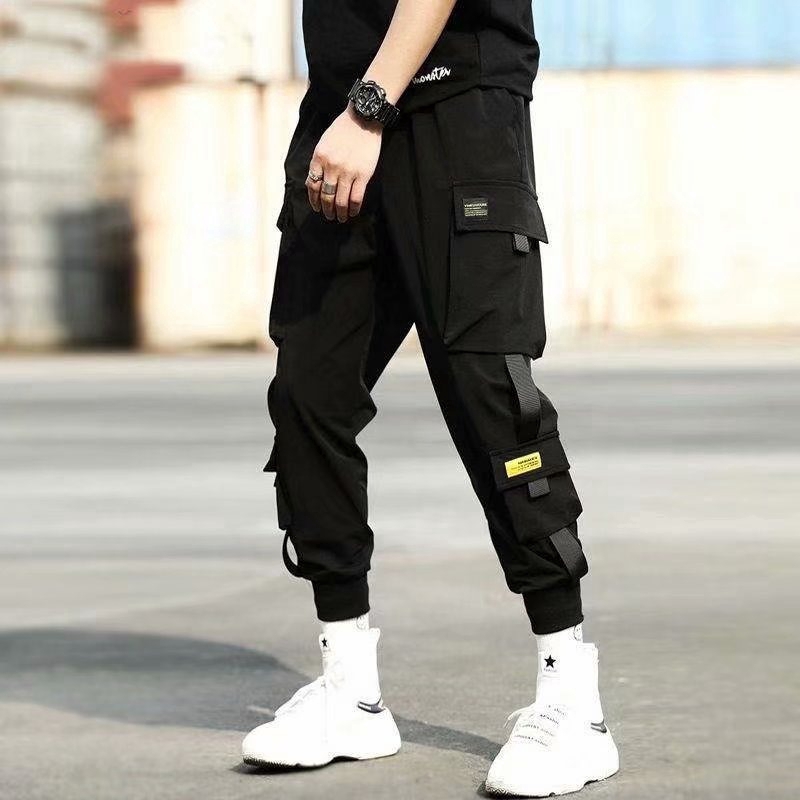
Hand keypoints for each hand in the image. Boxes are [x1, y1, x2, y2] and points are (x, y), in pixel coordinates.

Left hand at [306, 106, 382, 221]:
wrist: (363, 119)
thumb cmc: (342, 130)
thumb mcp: (324, 143)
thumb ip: (319, 162)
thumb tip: (315, 182)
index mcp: (319, 158)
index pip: (312, 186)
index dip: (314, 200)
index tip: (316, 207)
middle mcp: (331, 167)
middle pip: (326, 196)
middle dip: (326, 210)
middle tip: (329, 216)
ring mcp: (347, 172)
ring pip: (340, 201)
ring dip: (339, 213)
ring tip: (340, 218)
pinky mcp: (363, 175)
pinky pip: (356, 198)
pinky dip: (353, 209)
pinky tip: (352, 213)